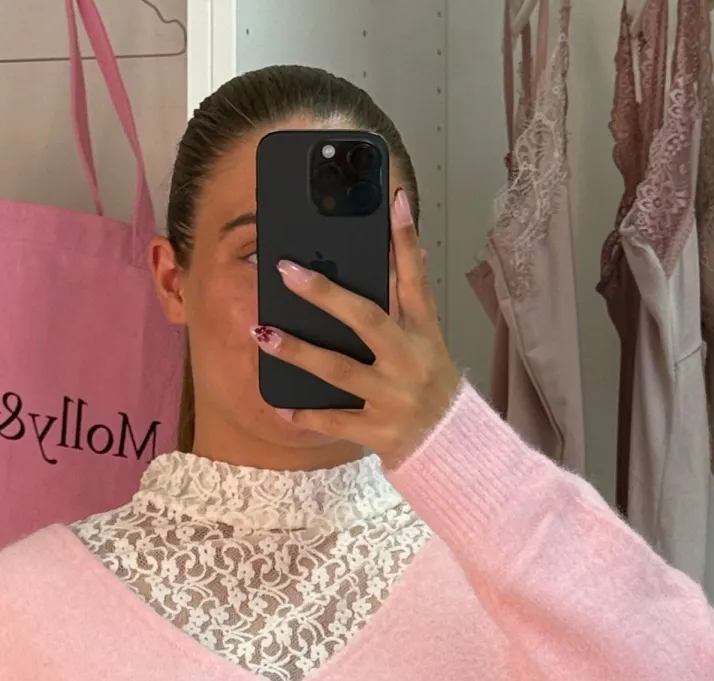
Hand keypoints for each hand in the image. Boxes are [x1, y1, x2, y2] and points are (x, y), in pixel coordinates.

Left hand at [251, 187, 461, 468]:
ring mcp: (392, 397)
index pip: (415, 280)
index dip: (406, 241)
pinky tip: (280, 405)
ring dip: (298, 352)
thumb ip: (410, 302)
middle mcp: (409, 361)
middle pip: (367, 320)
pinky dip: (307, 415)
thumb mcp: (428, 343)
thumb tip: (411, 248)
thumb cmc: (431, 386)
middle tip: (287, 270)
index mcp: (423, 334)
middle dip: (326, 295)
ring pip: (340, 371)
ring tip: (263, 333)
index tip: (393, 199)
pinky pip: (335, 421)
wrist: (451, 447)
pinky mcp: (378, 430)